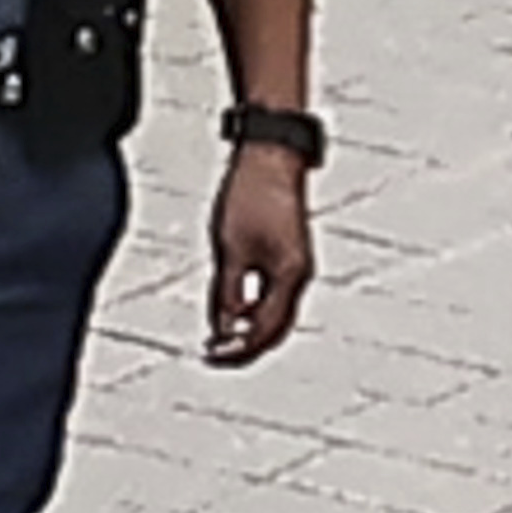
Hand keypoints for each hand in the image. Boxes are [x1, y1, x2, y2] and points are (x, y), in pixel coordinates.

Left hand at [203, 143, 313, 365]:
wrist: (270, 156)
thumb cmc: (251, 195)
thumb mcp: (229, 250)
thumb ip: (226, 293)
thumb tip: (221, 328)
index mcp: (289, 276)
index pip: (264, 330)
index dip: (238, 350)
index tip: (212, 356)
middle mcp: (298, 275)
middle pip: (275, 327)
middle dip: (246, 346)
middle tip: (215, 354)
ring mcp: (295, 264)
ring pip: (275, 311)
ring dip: (249, 327)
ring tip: (218, 334)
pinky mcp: (287, 253)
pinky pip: (273, 293)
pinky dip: (253, 307)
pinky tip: (231, 306)